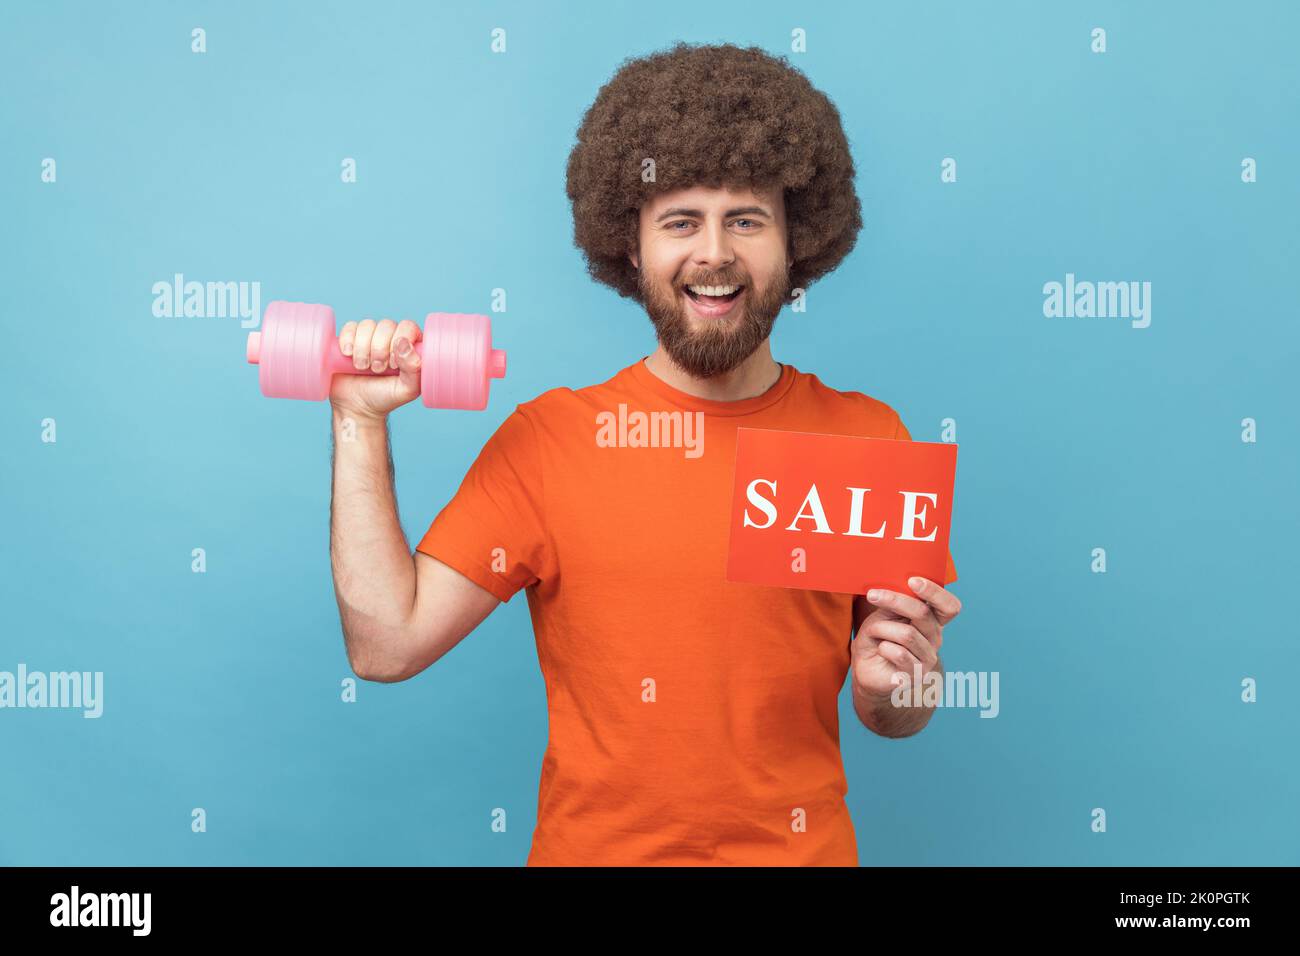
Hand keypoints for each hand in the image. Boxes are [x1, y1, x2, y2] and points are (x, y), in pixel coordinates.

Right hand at [328, 317, 422, 419]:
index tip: (393, 364)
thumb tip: (404, 343)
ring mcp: (370, 336)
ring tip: (362, 367)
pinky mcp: (351, 338)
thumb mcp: (407, 389)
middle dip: (379, 348)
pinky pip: (349, 327)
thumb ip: (414, 369)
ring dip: (363, 348)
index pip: (408, 327)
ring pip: (367, 325)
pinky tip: (348, 355)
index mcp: (410, 346)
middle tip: (377, 369)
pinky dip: (348, 340)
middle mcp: (391, 337)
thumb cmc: (385, 397)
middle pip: (386, 325)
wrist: (357, 406)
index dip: (399, 341)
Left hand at [852, 576, 961, 702]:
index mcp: (932, 621)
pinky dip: (884, 648)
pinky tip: (880, 649)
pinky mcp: (916, 674)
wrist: (867, 669)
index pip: (949, 606)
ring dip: (882, 628)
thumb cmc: (877, 637)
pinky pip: (900, 654)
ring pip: (907, 634)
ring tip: (872, 632)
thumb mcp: (884, 615)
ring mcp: (928, 658)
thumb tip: (896, 585)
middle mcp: (935, 638)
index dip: (935, 592)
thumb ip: (894, 604)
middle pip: (923, 613)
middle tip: (872, 595)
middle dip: (896, 600)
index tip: (913, 581)